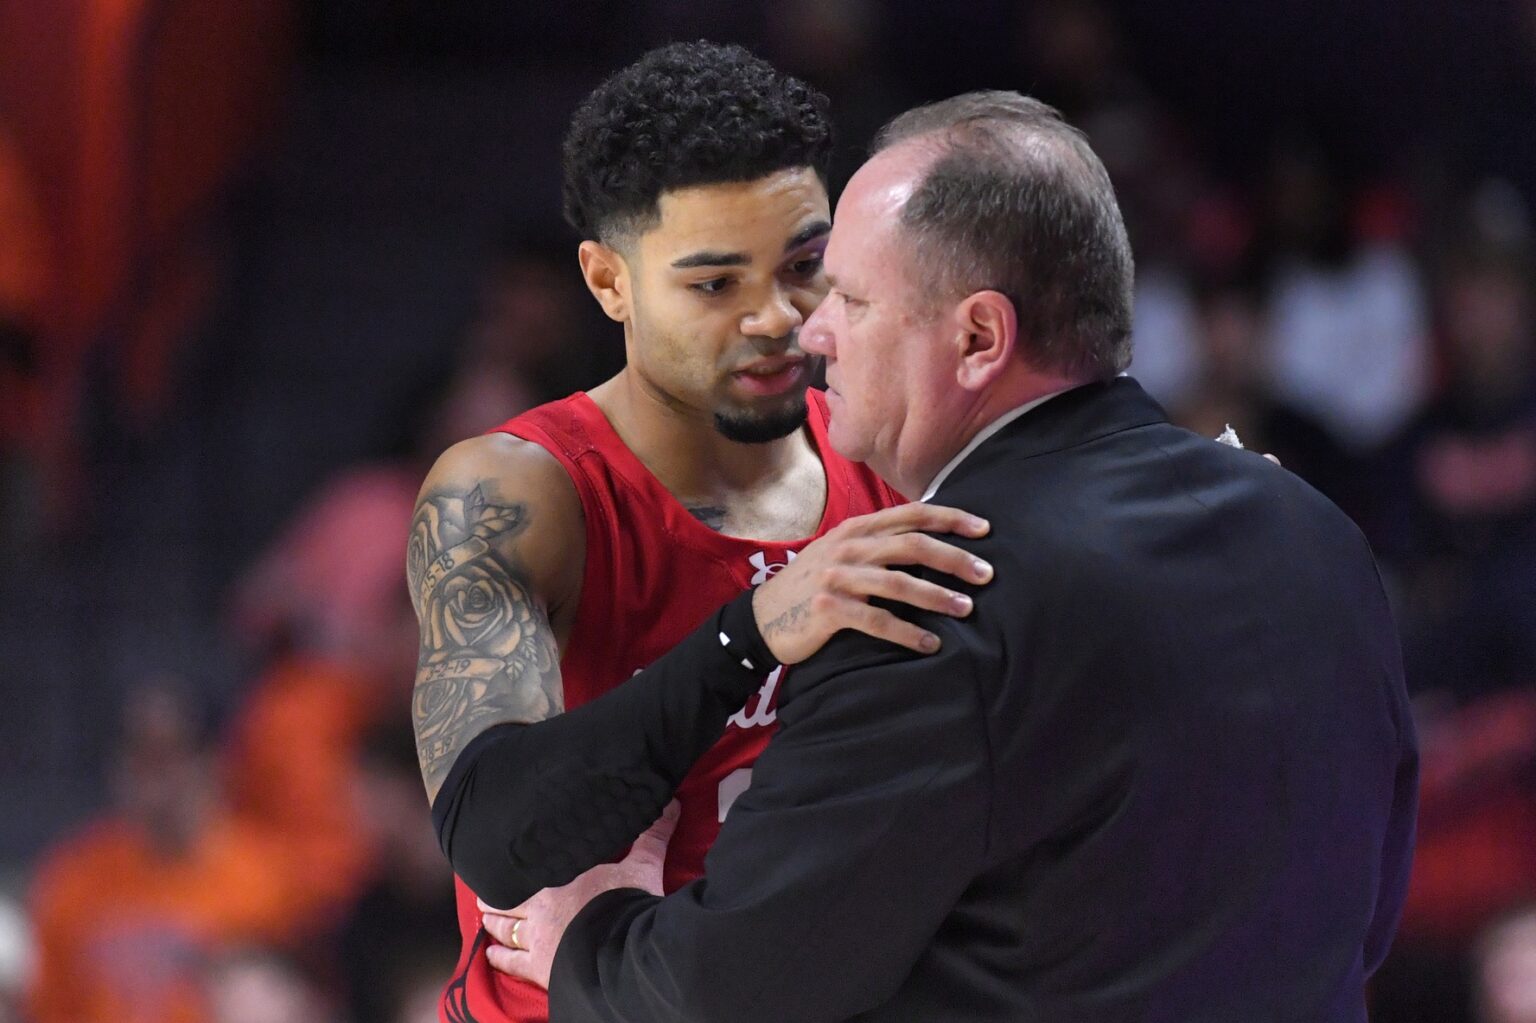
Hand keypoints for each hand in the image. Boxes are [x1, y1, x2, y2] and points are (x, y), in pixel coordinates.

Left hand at [482, 800, 679, 989]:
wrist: (621, 948)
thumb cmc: (628, 903)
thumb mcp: (643, 865)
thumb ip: (652, 835)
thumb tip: (671, 802)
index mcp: (558, 879)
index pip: (530, 868)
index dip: (516, 866)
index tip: (505, 860)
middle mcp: (539, 907)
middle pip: (509, 899)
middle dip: (496, 896)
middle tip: (483, 893)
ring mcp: (536, 938)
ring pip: (505, 929)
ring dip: (494, 923)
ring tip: (484, 918)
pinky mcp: (538, 967)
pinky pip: (512, 962)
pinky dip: (499, 957)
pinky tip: (489, 955)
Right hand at [753, 503, 991, 663]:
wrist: (762, 618)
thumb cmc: (812, 585)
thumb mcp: (841, 553)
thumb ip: (878, 543)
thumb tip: (930, 542)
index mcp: (856, 529)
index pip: (911, 515)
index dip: (950, 518)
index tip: (984, 529)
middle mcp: (848, 547)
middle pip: (912, 545)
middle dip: (954, 558)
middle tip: (987, 574)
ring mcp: (837, 577)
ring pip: (899, 583)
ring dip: (937, 596)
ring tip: (967, 609)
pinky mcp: (829, 610)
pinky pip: (877, 621)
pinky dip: (908, 633)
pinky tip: (931, 644)